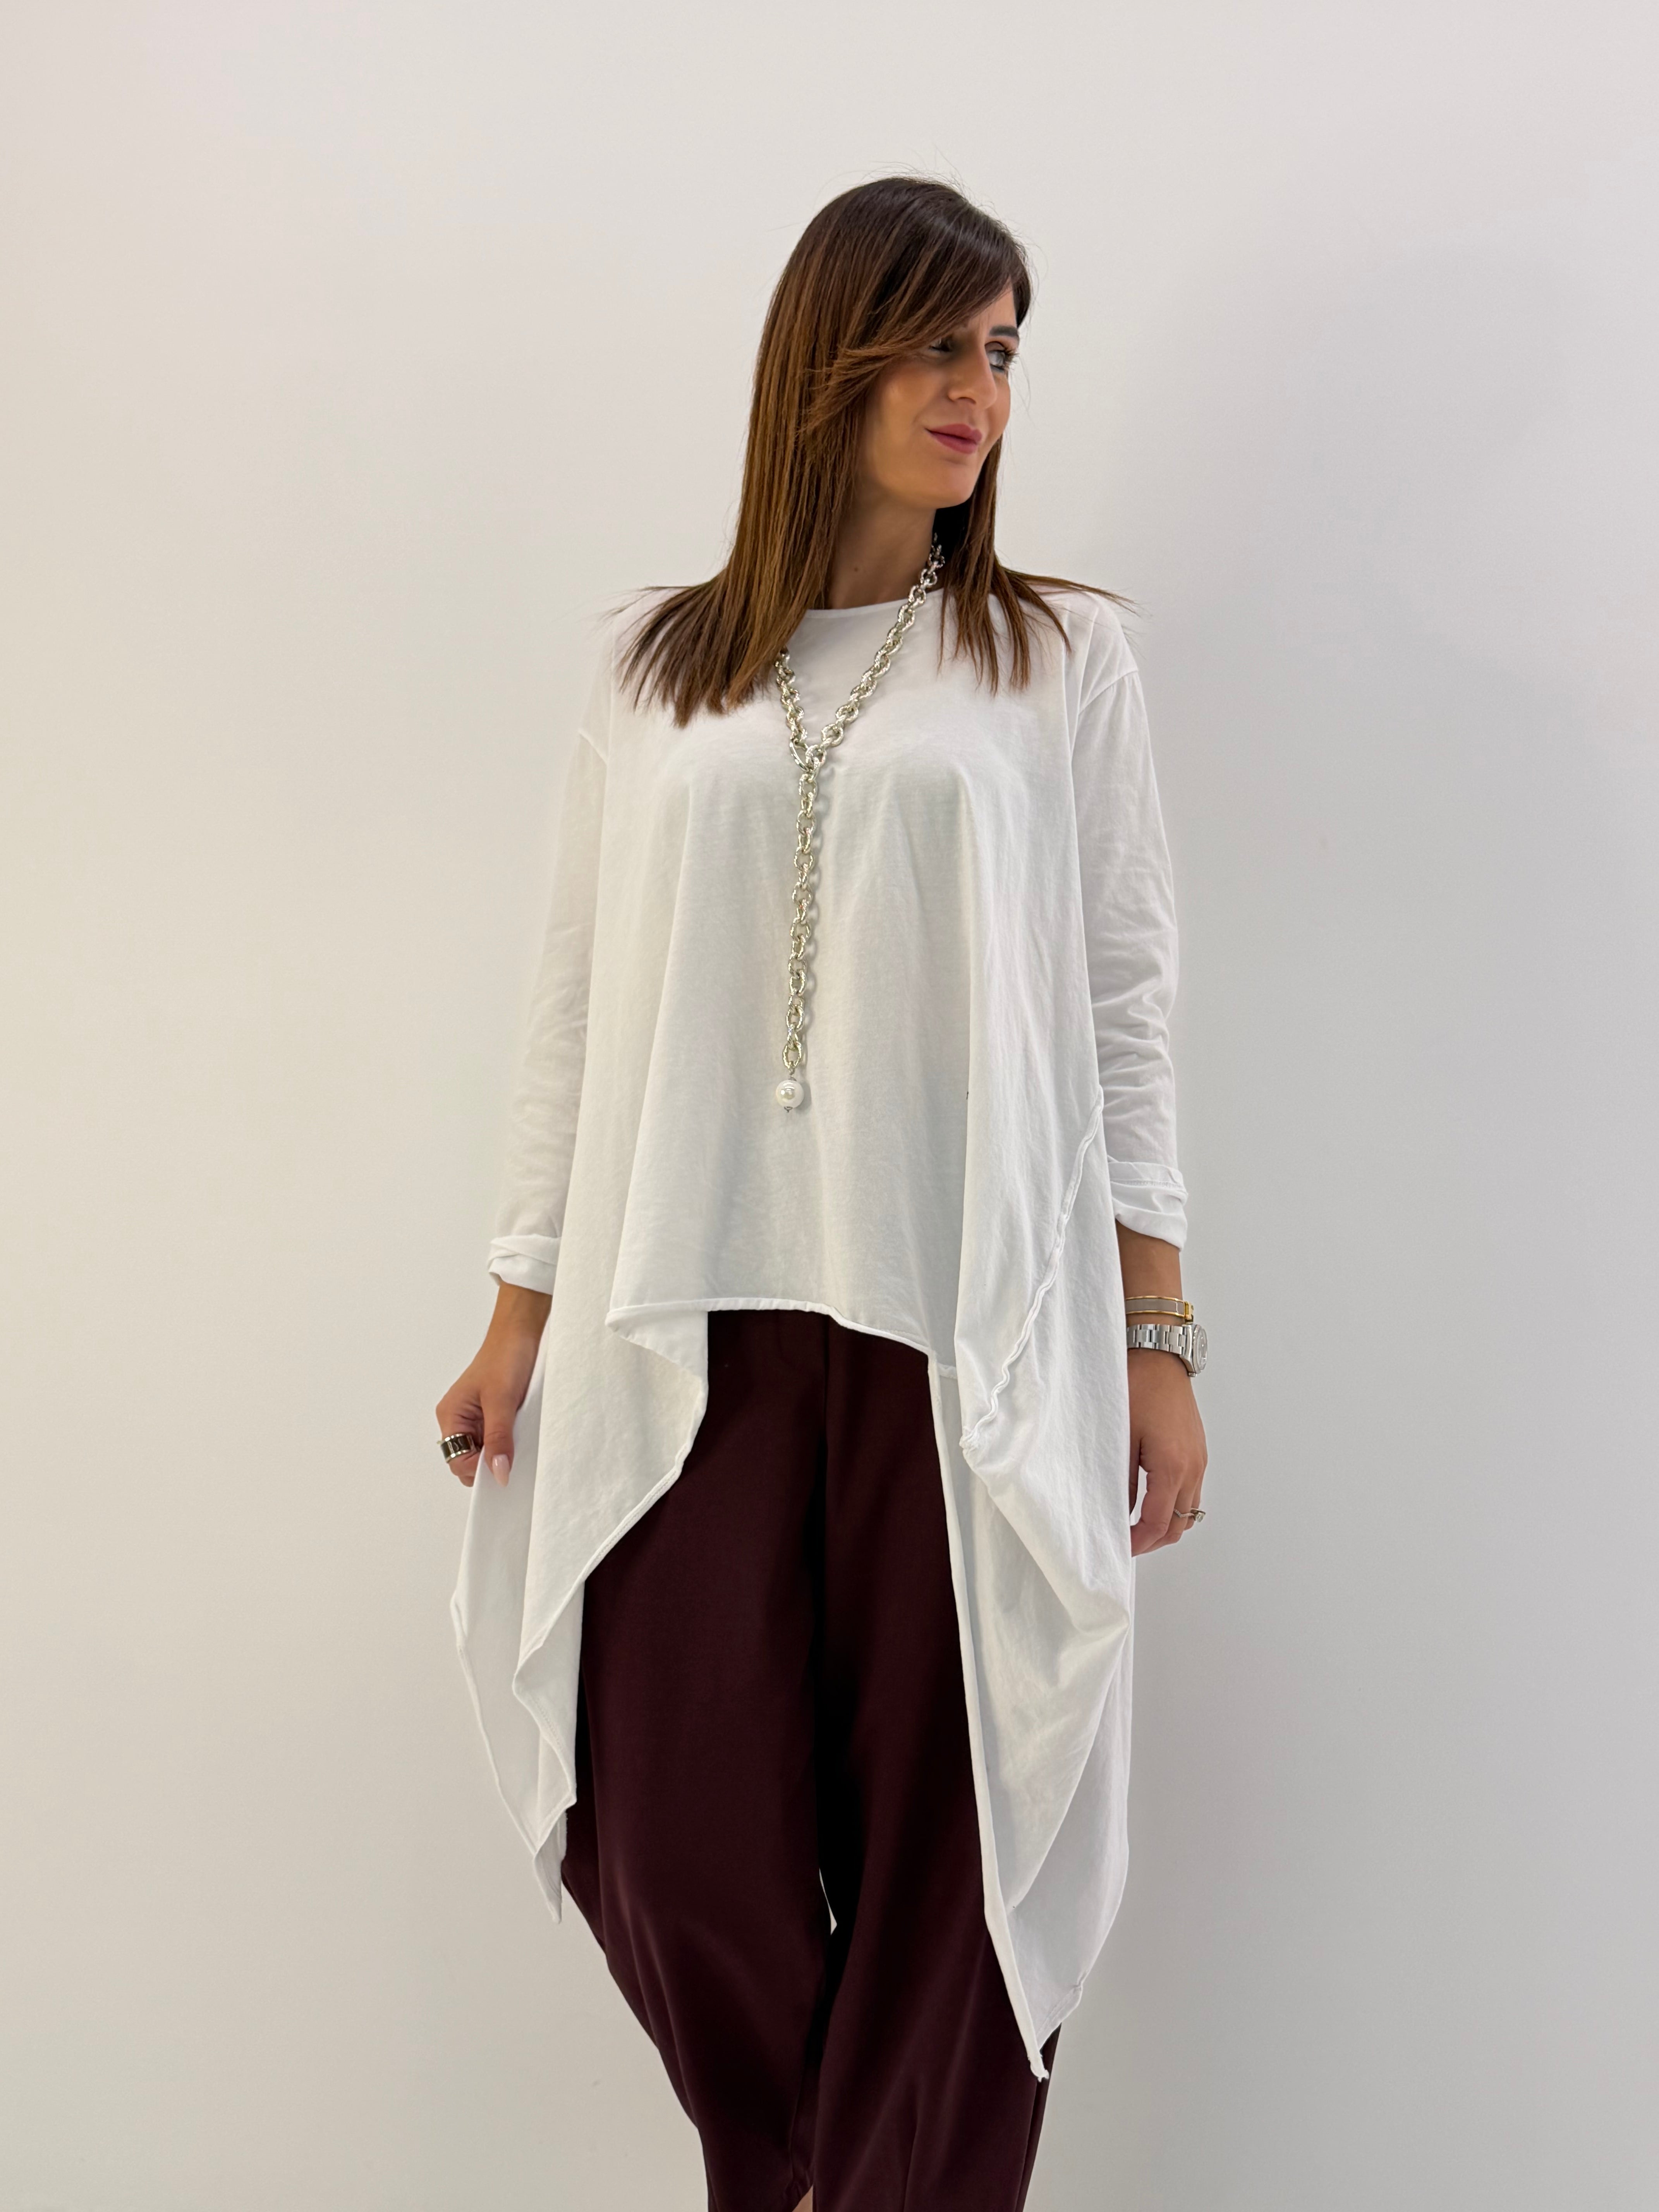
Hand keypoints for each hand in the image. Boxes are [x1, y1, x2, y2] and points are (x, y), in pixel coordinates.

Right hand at [436, 1285, 549, 1487]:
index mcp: (451, 1416)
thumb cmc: (505, 1357)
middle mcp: (458, 1419)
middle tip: (512, 1450)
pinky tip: (520, 1431)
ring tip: (517, 1435)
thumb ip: (499, 1440)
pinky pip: (497, 1439)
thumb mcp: (502, 1402)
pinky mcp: (491, 1414)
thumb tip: (498, 1475)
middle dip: (489, 1462)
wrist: (521, 1332)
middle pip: (469, 1461)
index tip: (504, 1467)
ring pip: (485, 1451)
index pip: (457, 1462)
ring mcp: (475, 1418)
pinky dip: (508, 1440)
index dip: (480, 1470)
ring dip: (501, 1450)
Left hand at [1126, 1348, 1207, 1554]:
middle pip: (1179, 1525)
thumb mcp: (1121, 1437)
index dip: (1138, 1542)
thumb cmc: (1137, 1388)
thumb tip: (1118, 1513)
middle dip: (1153, 1540)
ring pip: (1190, 1511)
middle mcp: (1193, 1467)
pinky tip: (1151, 1501)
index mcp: (1173, 1466)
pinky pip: (1192, 1491)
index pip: (1159, 1523)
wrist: (1159, 1356)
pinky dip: (1175, 1505)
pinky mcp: (1198, 1451)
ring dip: (1166, 1524)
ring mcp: (1200, 1460)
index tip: (1119, 1549)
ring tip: (1135, 1525)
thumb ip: (1122, 1481)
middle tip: (1125, 1542)